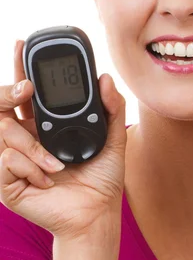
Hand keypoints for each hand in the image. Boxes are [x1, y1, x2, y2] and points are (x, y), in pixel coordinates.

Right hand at [0, 40, 126, 240]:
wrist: (96, 214)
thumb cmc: (102, 179)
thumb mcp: (114, 139)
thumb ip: (112, 108)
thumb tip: (106, 78)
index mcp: (44, 127)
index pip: (26, 94)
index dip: (21, 69)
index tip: (22, 45)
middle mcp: (25, 140)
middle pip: (2, 106)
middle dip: (8, 92)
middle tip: (26, 88)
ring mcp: (14, 161)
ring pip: (4, 132)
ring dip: (33, 146)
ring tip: (57, 165)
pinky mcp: (8, 183)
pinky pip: (7, 161)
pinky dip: (32, 168)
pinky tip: (49, 181)